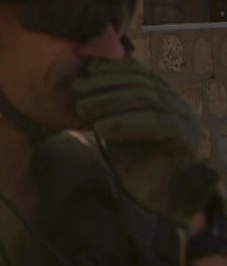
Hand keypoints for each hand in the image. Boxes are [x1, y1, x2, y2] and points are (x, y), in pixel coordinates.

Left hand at [76, 60, 220, 221]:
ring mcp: (187, 122)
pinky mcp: (187, 141)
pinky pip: (159, 123)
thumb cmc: (130, 159)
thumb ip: (109, 101)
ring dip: (111, 101)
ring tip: (82, 108)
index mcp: (166, 98)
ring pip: (149, 100)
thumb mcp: (115, 124)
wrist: (150, 195)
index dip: (113, 70)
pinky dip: (128, 123)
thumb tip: (88, 74)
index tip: (86, 72)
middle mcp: (180, 107)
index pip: (141, 73)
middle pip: (143, 84)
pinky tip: (102, 129)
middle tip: (77, 89)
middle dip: (106, 84)